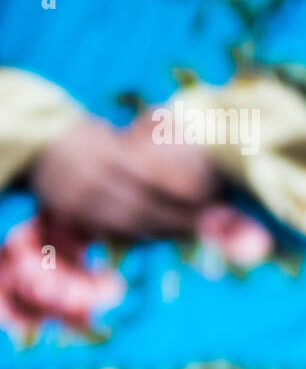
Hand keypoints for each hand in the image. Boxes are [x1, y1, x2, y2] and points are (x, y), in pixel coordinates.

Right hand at [30, 116, 218, 237]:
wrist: (35, 146)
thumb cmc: (83, 136)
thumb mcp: (109, 133)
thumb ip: (138, 144)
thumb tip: (183, 139)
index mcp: (104, 155)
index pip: (149, 177)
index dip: (180, 192)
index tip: (207, 198)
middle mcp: (91, 180)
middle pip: (143, 207)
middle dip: (178, 219)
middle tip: (206, 223)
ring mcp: (79, 202)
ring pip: (129, 224)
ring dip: (163, 231)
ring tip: (190, 231)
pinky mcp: (72, 217)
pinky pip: (111, 231)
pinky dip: (138, 235)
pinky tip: (160, 234)